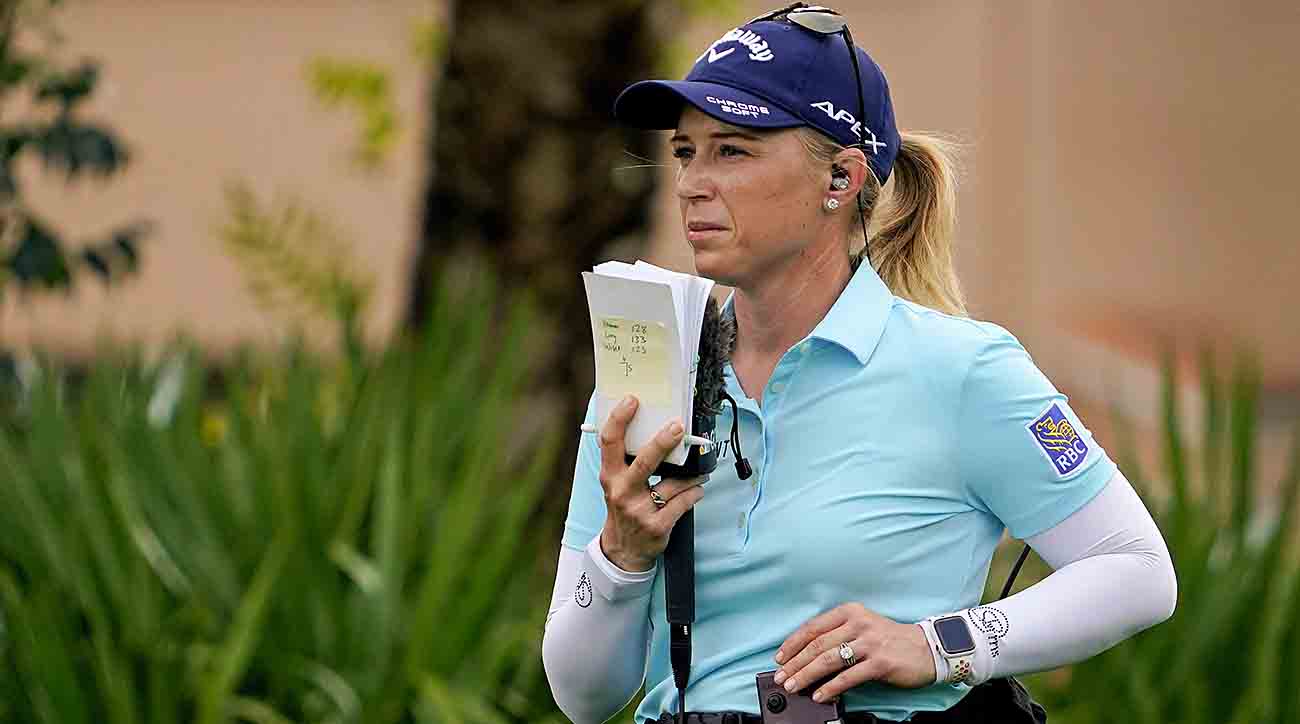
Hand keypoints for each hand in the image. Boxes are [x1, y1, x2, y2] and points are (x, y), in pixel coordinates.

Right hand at [597, 395, 707, 571]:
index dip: (620, 418)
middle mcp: (622, 492)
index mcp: (610, 476)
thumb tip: (647, 425)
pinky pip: (684, 503)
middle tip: (678, 427)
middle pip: (644, 461)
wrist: (623, 550)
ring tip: (700, 471)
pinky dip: (694, 493)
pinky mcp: (657, 526)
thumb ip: (625, 460)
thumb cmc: (623, 507)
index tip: (633, 400)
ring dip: (692, 475)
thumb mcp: (615, 483)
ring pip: (673, 484)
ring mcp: (640, 511)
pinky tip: (696, 490)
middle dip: (662, 442)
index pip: (610, 442)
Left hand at [773, 603, 935, 701]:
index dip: (792, 644)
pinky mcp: (880, 662)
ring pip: (828, 660)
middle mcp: (858, 624)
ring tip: (794, 686)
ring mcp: (869, 643)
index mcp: (850, 612)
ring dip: (806, 675)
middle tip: (782, 677)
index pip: (813, 627)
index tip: (780, 658)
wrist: (926, 648)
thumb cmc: (890, 640)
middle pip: (817, 645)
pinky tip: (820, 695)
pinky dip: (830, 687)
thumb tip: (806, 656)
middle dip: (795, 663)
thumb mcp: (862, 627)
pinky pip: (848, 677)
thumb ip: (837, 636)